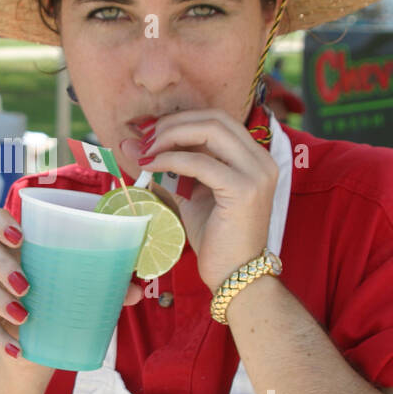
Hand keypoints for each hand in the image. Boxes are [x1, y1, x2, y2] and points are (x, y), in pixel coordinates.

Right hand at [0, 207, 143, 371]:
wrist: (36, 349)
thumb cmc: (57, 304)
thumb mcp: (79, 292)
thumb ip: (106, 285)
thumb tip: (135, 289)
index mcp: (14, 245)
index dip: (0, 222)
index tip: (21, 237)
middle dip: (1, 263)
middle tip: (26, 285)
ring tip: (25, 316)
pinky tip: (16, 349)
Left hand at [123, 108, 278, 292]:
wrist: (235, 275)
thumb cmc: (215, 237)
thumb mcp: (190, 194)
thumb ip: (167, 168)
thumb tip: (131, 144)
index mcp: (254, 157)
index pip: (217, 120)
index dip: (181, 119)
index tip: (150, 132)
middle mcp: (261, 160)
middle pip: (215, 118)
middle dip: (174, 123)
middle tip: (144, 139)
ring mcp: (256, 173)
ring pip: (210, 131)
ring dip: (170, 136)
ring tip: (146, 152)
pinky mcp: (244, 189)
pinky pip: (200, 162)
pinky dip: (170, 160)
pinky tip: (151, 167)